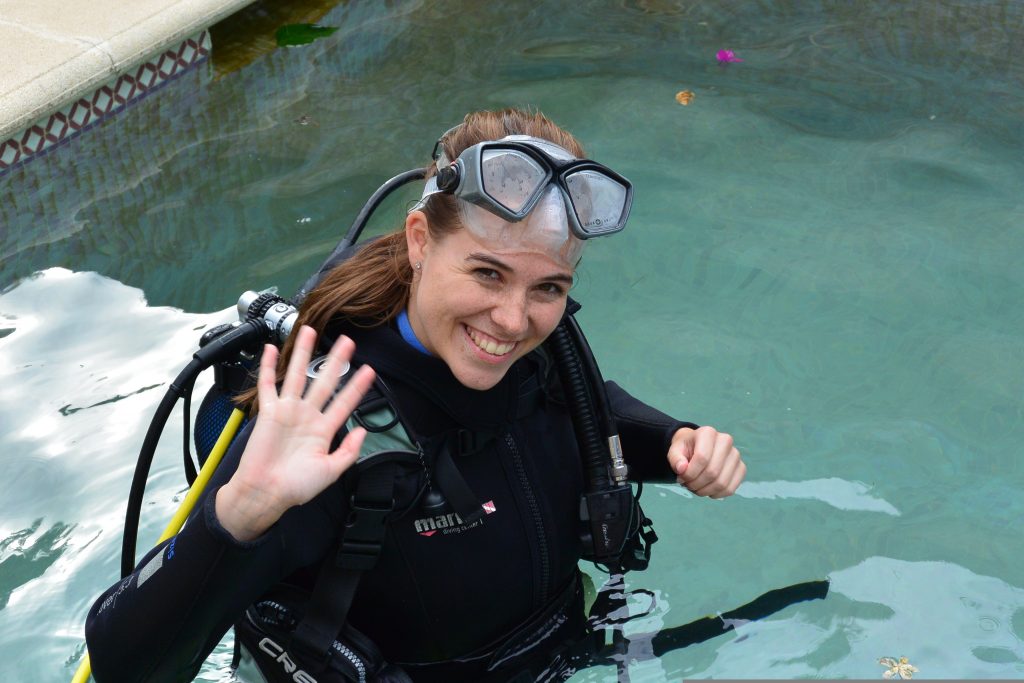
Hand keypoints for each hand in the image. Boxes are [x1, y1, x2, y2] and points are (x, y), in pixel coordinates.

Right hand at [216, 325, 375, 540]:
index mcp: (323, 430)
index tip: (370, 370)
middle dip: (336, 361)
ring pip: (297, 376)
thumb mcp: (331, 472)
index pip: (345, 402)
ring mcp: (288, 412)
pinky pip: (268, 385)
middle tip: (348, 342)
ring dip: (303, 354)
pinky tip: (272, 350)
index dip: (357, 386)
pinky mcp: (268, 412)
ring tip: (311, 332)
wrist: (265, 493)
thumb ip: (348, 451)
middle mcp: (307, 416)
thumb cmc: (295, 487)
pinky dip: (268, 367)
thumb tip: (362, 431)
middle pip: (324, 382)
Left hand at [668, 426, 744, 497]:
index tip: (681, 476)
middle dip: (696, 484)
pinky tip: (706, 490)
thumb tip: (682, 468)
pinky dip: (716, 494)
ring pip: (721, 483)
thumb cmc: (686, 450)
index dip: (689, 473)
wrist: (696, 448)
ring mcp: (735, 455)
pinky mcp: (741, 468)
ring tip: (695, 487)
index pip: (702, 458)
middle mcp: (726, 441)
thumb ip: (675, 459)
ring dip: (704, 491)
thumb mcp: (675, 451)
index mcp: (708, 433)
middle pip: (712, 472)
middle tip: (687, 484)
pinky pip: (730, 489)